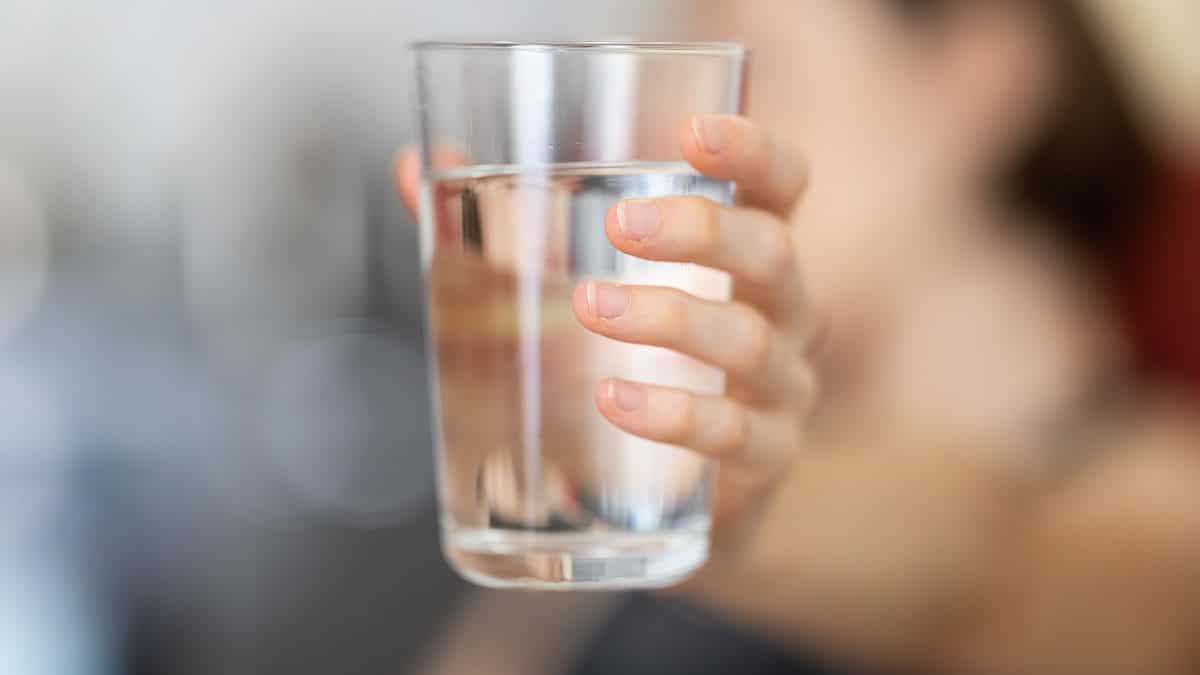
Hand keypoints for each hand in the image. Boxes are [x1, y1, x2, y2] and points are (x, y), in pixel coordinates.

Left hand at [395, 115, 819, 538]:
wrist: (670, 499)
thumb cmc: (631, 366)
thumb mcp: (577, 289)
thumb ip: (499, 229)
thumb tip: (416, 166)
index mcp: (746, 255)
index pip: (782, 185)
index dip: (753, 151)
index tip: (690, 133)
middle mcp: (783, 313)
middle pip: (771, 252)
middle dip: (700, 230)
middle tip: (621, 225)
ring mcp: (782, 388)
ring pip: (748, 340)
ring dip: (668, 318)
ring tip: (590, 307)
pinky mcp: (765, 459)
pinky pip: (733, 433)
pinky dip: (672, 413)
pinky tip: (613, 399)